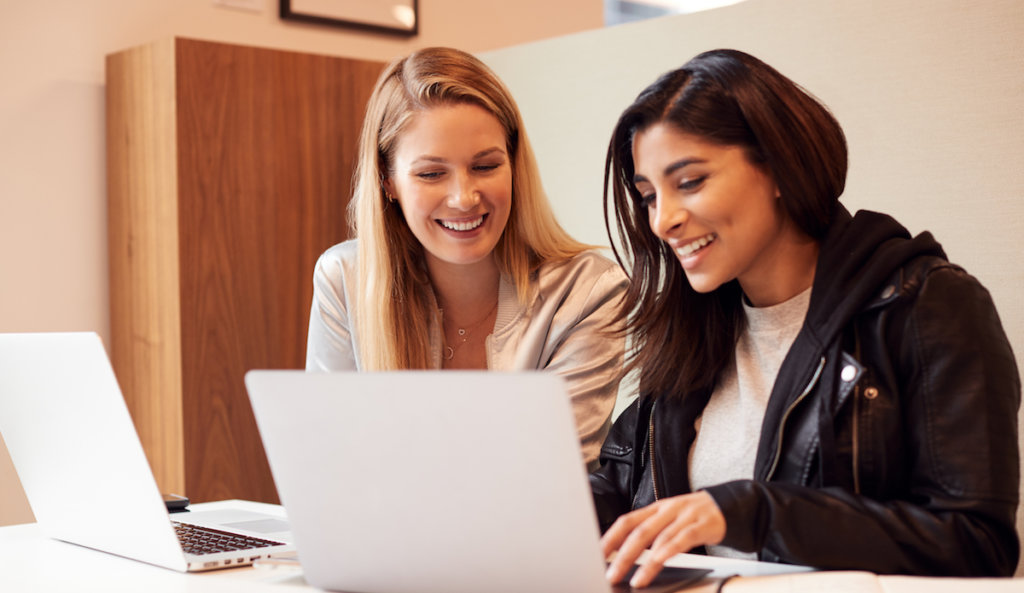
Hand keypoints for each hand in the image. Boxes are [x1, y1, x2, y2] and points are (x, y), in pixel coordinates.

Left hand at [602, 491, 725, 587]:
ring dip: (645, 562)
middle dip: (623, 556)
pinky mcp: (702, 525)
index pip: (627, 521)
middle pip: (639, 532)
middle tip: (612, 575)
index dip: (611, 538)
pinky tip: (660, 562)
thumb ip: (650, 532)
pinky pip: (683, 539)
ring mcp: (684, 516)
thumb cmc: (693, 517)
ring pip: (659, 538)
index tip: (597, 555)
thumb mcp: (668, 519)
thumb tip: (624, 555)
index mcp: (655, 509)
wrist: (727, 505)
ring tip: (636, 580)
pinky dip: (669, 550)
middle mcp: (667, 510)